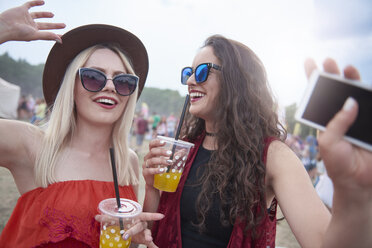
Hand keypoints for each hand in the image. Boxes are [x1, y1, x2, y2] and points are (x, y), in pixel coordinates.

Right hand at [0, 0, 64, 43]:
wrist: (4, 26)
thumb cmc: (19, 33)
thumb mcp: (35, 35)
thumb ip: (48, 36)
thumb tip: (60, 40)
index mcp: (34, 33)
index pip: (48, 34)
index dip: (55, 34)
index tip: (63, 36)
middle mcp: (31, 26)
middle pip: (45, 25)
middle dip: (54, 25)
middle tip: (63, 25)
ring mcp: (26, 17)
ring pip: (38, 15)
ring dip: (45, 14)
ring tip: (52, 15)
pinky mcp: (21, 10)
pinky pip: (30, 5)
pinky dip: (36, 2)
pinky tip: (42, 2)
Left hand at [95, 212, 163, 247]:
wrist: (126, 229)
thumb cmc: (124, 222)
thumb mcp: (116, 220)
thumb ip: (107, 218)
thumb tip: (96, 217)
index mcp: (137, 217)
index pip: (146, 215)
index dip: (153, 216)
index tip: (162, 216)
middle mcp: (142, 224)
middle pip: (140, 226)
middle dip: (133, 230)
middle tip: (125, 235)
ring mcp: (144, 233)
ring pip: (147, 234)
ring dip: (148, 237)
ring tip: (149, 240)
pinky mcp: (143, 240)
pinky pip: (150, 244)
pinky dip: (153, 246)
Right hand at [142, 138, 172, 187]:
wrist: (155, 182)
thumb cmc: (161, 169)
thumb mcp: (168, 161)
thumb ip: (175, 156)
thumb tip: (184, 150)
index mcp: (152, 153)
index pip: (152, 144)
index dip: (157, 142)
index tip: (164, 142)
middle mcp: (148, 157)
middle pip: (153, 151)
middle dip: (162, 151)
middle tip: (170, 153)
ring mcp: (145, 165)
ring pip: (152, 160)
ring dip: (161, 160)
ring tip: (169, 163)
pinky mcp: (145, 173)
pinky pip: (149, 170)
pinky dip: (156, 170)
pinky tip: (163, 170)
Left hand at [304, 58, 371, 190]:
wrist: (358, 182)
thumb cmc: (338, 164)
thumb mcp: (329, 143)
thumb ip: (337, 123)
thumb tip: (350, 102)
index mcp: (326, 119)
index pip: (318, 95)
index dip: (314, 78)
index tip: (309, 61)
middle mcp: (341, 115)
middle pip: (337, 89)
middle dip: (333, 74)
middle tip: (328, 62)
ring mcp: (358, 118)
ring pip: (357, 93)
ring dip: (353, 79)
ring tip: (348, 69)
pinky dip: (371, 94)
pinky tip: (367, 86)